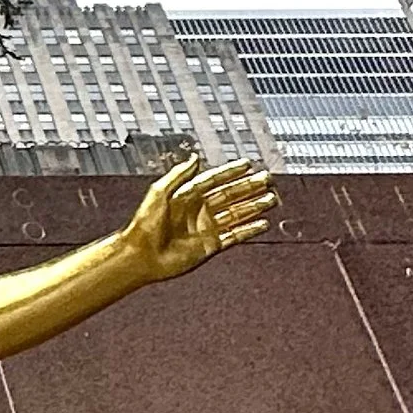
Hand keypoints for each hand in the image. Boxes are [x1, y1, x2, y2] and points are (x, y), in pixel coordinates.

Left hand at [124, 152, 275, 280]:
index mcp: (187, 196)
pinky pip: (235, 236)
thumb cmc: (144, 224)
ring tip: (271, 199)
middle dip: (249, 187)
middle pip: (230, 195)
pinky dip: (249, 229)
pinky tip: (262, 223)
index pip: (214, 180)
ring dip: (253, 206)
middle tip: (266, 179)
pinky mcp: (211, 246)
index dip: (231, 172)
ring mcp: (206, 228)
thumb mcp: (159, 192)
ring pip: (236, 214)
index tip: (247, 164)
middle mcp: (198, 211)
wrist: (141, 255)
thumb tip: (193, 157)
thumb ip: (178, 175)